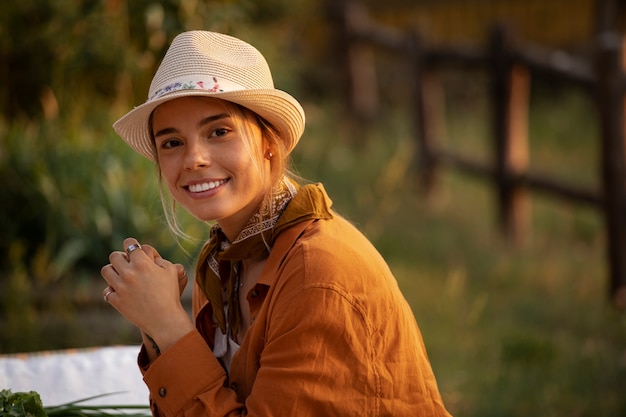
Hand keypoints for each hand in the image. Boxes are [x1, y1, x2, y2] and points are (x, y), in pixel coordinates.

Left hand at [101, 238, 193, 352]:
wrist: (165, 319)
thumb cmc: (170, 293)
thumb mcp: (170, 270)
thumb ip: (157, 258)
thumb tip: (146, 255)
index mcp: (143, 263)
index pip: (130, 243)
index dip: (131, 245)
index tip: (133, 249)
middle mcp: (129, 273)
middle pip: (114, 256)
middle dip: (121, 258)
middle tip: (127, 264)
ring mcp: (120, 287)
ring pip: (106, 270)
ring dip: (113, 271)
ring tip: (121, 276)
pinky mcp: (116, 301)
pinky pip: (107, 290)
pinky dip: (113, 291)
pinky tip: (122, 292)